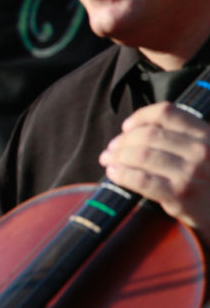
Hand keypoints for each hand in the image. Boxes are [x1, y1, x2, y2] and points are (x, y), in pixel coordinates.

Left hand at [99, 102, 209, 236]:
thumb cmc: (209, 179)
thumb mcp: (206, 151)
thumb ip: (181, 137)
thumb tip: (134, 130)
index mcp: (206, 134)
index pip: (166, 113)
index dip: (140, 117)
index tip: (126, 126)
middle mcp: (201, 150)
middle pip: (148, 135)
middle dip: (122, 140)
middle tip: (111, 148)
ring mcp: (190, 173)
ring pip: (140, 155)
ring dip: (117, 156)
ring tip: (108, 159)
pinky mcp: (179, 195)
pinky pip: (140, 179)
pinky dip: (121, 174)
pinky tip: (114, 173)